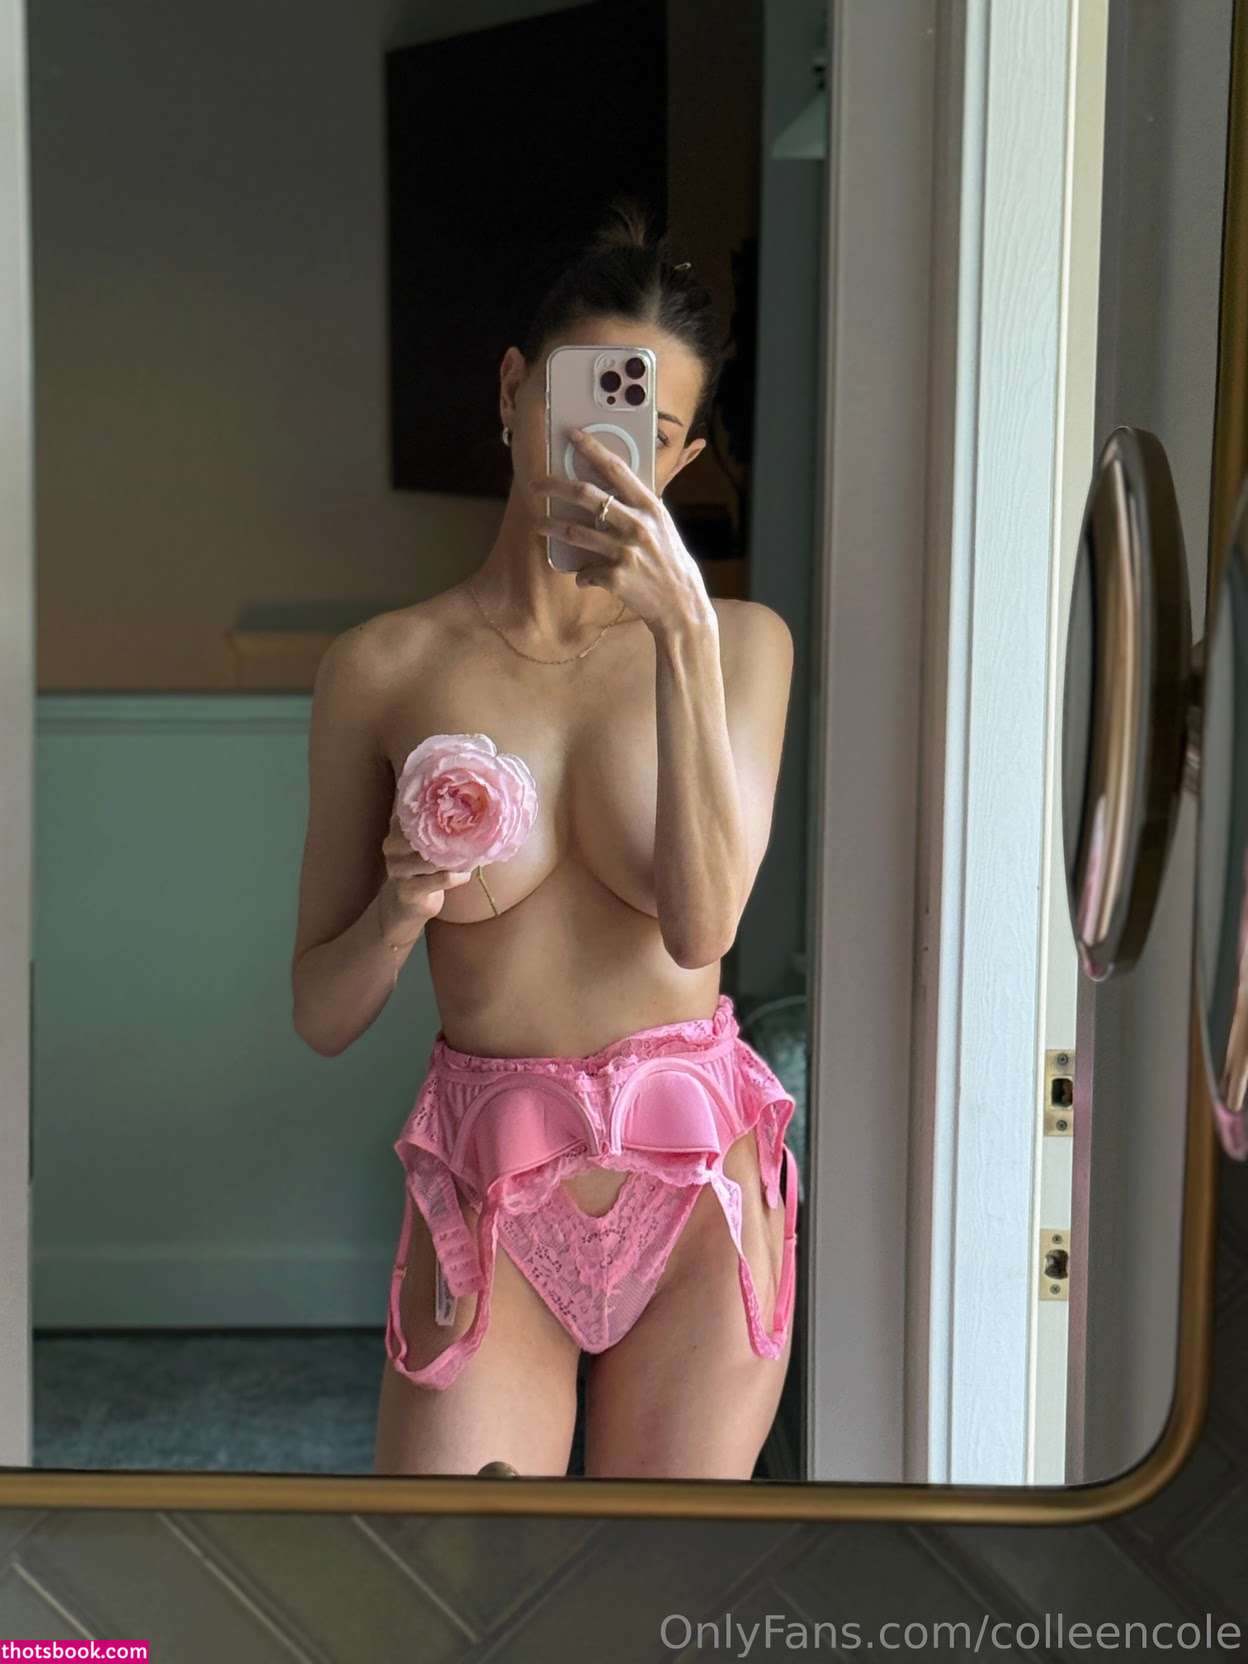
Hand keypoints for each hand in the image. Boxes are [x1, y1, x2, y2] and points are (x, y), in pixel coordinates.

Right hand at [379, 809, 473, 940]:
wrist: (404, 903)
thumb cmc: (421, 867)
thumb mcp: (422, 844)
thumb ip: (435, 827)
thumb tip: (473, 808)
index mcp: (396, 830)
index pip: (417, 812)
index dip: (440, 808)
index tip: (465, 804)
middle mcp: (393, 847)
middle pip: (424, 834)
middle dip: (451, 834)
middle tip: (474, 831)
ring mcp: (398, 870)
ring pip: (432, 857)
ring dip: (456, 856)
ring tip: (473, 855)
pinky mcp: (408, 890)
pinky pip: (440, 879)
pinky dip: (457, 876)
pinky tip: (465, 875)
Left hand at [530, 428, 714, 633]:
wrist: (681, 603)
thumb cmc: (669, 562)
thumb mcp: (661, 526)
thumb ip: (638, 507)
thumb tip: (611, 487)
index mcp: (650, 507)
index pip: (616, 468)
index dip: (592, 448)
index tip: (571, 434)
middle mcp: (637, 525)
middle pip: (586, 494)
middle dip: (554, 486)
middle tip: (535, 485)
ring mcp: (626, 551)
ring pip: (575, 532)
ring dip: (551, 528)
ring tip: (538, 526)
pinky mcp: (616, 577)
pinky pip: (585, 571)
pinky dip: (582, 575)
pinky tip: (585, 577)